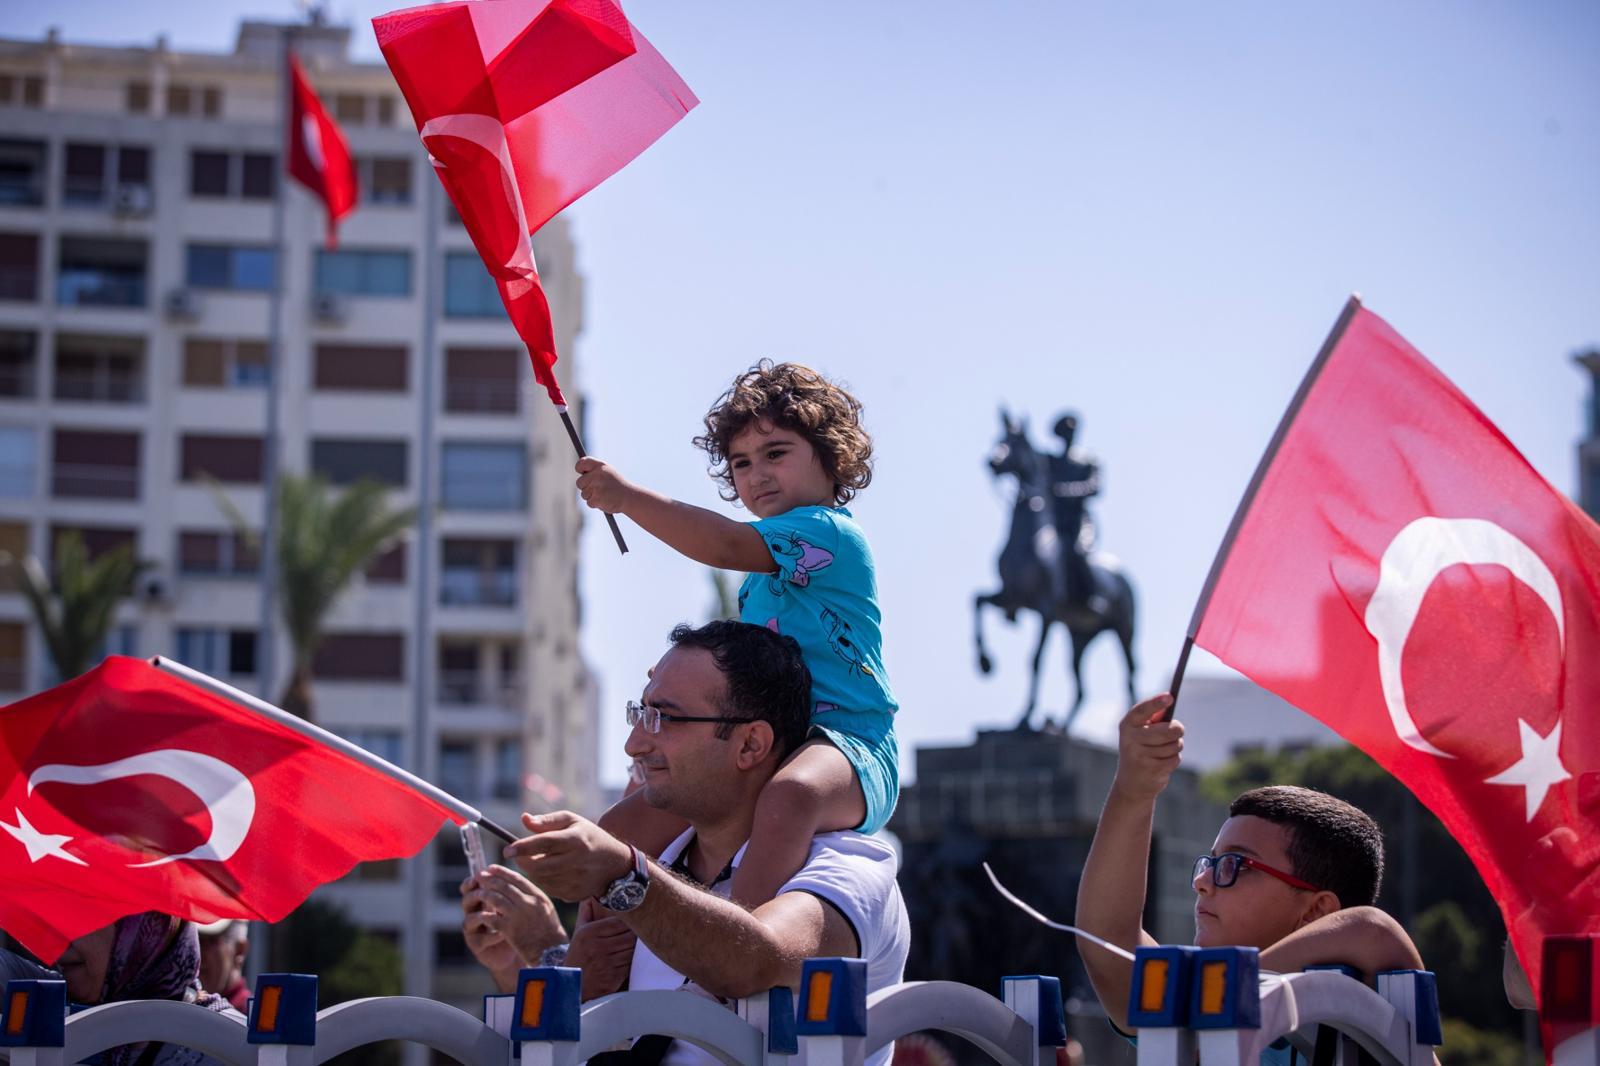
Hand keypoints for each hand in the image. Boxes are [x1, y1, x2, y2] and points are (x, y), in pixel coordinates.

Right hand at [461, 874, 524, 988]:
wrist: (517, 949)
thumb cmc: (516, 923)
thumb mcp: (514, 905)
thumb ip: (510, 890)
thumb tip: (511, 869)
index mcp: (481, 900)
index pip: (470, 887)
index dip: (471, 881)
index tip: (479, 875)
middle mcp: (473, 914)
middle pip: (466, 901)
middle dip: (474, 895)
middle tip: (483, 892)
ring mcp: (473, 931)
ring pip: (469, 920)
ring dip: (482, 915)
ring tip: (495, 912)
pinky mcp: (477, 946)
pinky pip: (481, 939)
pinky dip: (492, 935)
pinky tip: (503, 933)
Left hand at [468, 864, 567, 963]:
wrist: (552, 952)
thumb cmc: (550, 931)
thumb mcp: (546, 908)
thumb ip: (533, 896)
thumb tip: (518, 886)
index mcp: (538, 896)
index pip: (517, 878)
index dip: (502, 872)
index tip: (492, 867)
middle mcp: (528, 903)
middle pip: (505, 886)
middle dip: (490, 879)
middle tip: (480, 875)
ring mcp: (518, 916)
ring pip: (496, 899)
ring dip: (485, 894)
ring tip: (477, 892)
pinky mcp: (510, 930)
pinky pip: (493, 918)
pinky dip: (485, 914)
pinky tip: (480, 913)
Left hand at [503, 810, 634, 901]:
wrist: (615, 865)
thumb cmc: (590, 837)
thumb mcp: (573, 821)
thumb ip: (547, 821)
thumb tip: (524, 819)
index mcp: (576, 839)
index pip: (544, 843)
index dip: (523, 847)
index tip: (507, 849)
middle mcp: (577, 861)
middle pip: (538, 866)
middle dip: (523, 861)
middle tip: (518, 855)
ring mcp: (576, 880)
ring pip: (541, 879)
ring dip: (533, 871)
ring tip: (538, 860)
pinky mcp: (575, 894)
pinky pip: (549, 889)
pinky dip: (544, 880)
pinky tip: (551, 871)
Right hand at [567, 898, 636, 1000]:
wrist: (573, 987)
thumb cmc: (579, 957)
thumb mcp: (579, 934)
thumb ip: (586, 913)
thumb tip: (591, 894)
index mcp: (589, 933)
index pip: (619, 921)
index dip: (632, 920)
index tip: (639, 917)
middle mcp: (596, 946)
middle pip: (628, 934)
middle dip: (638, 932)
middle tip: (648, 927)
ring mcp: (605, 962)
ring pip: (632, 949)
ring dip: (639, 947)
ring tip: (645, 941)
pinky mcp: (613, 976)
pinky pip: (631, 963)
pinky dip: (635, 960)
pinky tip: (637, 957)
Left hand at [575, 457, 636, 513]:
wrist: (630, 498)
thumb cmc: (618, 486)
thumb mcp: (608, 474)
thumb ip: (595, 472)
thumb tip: (581, 473)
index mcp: (600, 466)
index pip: (582, 463)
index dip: (579, 468)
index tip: (581, 472)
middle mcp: (597, 475)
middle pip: (579, 482)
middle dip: (586, 487)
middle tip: (598, 489)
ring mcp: (596, 487)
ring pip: (584, 494)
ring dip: (592, 497)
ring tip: (604, 495)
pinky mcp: (596, 499)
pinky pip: (589, 503)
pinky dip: (596, 504)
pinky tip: (606, 501)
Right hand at [1110, 694, 1182, 801]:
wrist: (1131, 783)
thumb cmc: (1141, 749)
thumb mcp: (1140, 732)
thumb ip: (1153, 719)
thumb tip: (1168, 701)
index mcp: (1127, 725)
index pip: (1142, 710)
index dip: (1156, 702)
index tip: (1170, 696)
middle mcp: (1131, 739)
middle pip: (1168, 730)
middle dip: (1178, 730)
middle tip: (1179, 731)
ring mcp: (1141, 756)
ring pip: (1174, 745)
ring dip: (1175, 747)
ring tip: (1163, 752)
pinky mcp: (1152, 770)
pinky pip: (1175, 758)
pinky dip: (1173, 760)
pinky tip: (1162, 763)